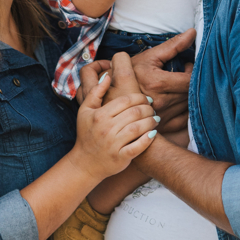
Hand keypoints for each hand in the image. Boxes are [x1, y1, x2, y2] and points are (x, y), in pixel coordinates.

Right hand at [72, 62, 158, 182]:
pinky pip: (138, 147)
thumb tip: (107, 76)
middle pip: (134, 113)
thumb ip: (95, 92)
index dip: (139, 97)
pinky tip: (153, 134)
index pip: (125, 101)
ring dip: (151, 122)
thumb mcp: (85, 111)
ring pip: (138, 128)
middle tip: (153, 109)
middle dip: (148, 109)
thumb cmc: (86, 134)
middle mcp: (106, 129)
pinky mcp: (120, 157)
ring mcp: (113, 144)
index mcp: (99, 115)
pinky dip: (147, 140)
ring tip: (155, 119)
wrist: (84, 163)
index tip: (147, 99)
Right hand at [129, 30, 194, 130]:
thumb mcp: (150, 56)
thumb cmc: (132, 73)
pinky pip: (185, 121)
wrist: (114, 96)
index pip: (189, 80)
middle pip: (191, 93)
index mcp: (156, 83)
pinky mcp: (163, 127)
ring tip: (177, 87)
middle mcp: (160, 102)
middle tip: (182, 74)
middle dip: (191, 82)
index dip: (193, 72)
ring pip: (189, 106)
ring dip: (189, 96)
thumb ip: (173, 45)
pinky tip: (178, 102)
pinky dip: (187, 111)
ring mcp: (161, 116)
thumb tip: (193, 32)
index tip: (187, 67)